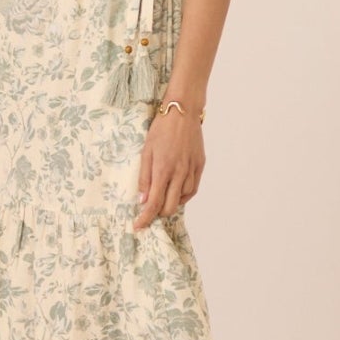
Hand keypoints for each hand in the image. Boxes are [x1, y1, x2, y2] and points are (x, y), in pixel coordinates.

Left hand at [133, 106, 204, 230]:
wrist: (183, 112)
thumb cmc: (161, 129)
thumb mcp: (146, 151)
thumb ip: (144, 177)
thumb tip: (142, 200)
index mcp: (163, 170)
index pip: (153, 203)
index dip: (146, 218)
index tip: (139, 226)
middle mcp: (179, 173)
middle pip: (170, 207)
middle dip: (158, 213)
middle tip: (150, 209)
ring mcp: (192, 170)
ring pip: (183, 199)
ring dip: (171, 202)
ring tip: (162, 196)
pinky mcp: (200, 166)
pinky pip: (193, 189)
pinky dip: (184, 195)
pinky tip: (176, 191)